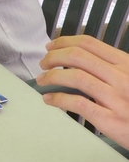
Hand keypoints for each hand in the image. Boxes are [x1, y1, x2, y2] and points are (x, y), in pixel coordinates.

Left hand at [37, 35, 128, 149]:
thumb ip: (110, 67)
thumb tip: (78, 58)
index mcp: (126, 64)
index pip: (89, 43)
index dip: (64, 41)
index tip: (51, 45)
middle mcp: (121, 78)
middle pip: (77, 56)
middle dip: (53, 56)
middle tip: (43, 63)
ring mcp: (117, 99)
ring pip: (75, 76)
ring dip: (51, 76)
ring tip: (42, 79)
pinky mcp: (112, 120)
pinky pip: (78, 103)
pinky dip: (58, 99)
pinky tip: (50, 99)